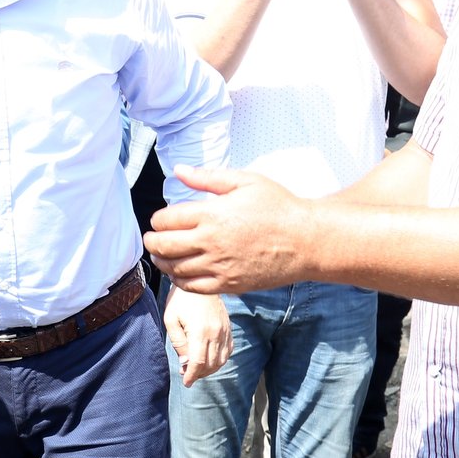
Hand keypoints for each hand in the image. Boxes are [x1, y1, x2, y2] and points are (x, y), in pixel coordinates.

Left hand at [144, 166, 313, 293]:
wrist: (307, 240)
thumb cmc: (278, 207)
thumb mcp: (245, 182)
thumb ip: (208, 177)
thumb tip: (178, 170)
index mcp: (212, 214)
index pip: (166, 219)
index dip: (158, 219)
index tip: (160, 219)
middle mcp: (211, 242)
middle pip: (163, 245)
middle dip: (152, 241)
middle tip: (152, 238)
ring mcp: (219, 266)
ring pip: (174, 268)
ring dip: (162, 261)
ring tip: (161, 255)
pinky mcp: (228, 284)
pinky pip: (192, 286)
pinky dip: (179, 280)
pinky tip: (179, 272)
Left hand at [164, 287, 231, 386]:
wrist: (199, 283)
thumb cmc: (180, 300)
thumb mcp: (171, 320)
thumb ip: (178, 343)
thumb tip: (186, 362)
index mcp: (200, 332)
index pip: (198, 362)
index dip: (192, 375)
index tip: (186, 382)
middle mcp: (216, 333)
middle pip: (211, 364)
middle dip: (199, 374)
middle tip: (187, 374)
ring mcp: (225, 331)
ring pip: (222, 360)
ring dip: (210, 369)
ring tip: (197, 369)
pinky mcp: (229, 328)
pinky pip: (228, 350)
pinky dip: (220, 359)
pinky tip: (209, 359)